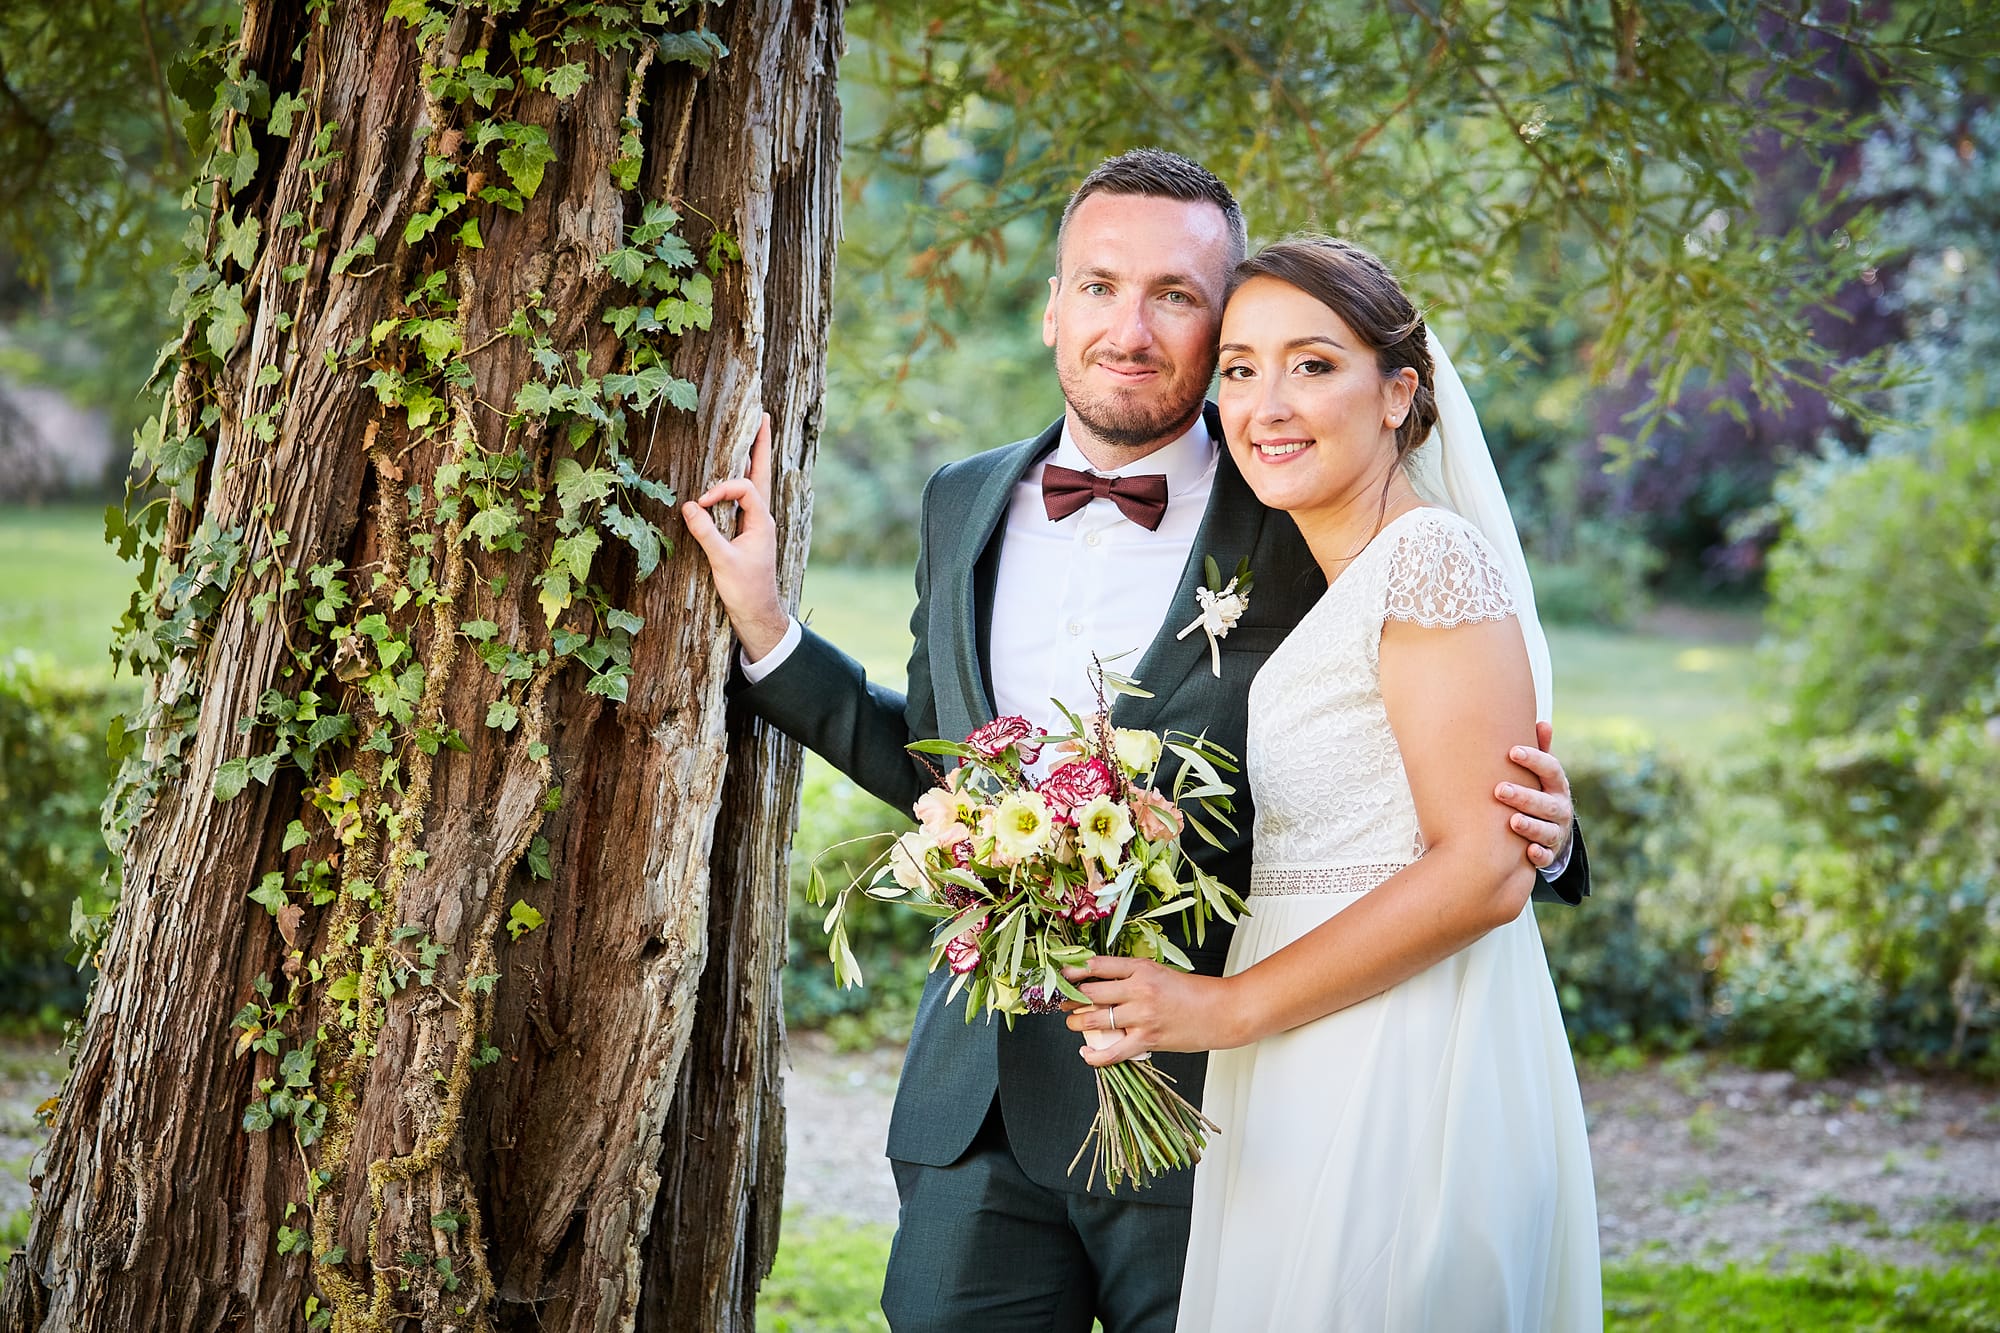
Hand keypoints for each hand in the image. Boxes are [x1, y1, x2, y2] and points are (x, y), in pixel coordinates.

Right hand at [681, 413, 790, 660]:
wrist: (758, 614)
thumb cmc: (745, 590)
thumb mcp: (722, 562)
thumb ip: (706, 533)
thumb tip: (689, 506)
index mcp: (762, 522)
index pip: (744, 489)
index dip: (722, 490)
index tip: (702, 503)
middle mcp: (763, 519)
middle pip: (762, 474)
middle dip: (761, 446)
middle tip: (765, 417)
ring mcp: (757, 526)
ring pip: (756, 485)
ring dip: (753, 460)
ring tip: (755, 434)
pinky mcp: (749, 534)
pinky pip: (746, 500)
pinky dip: (740, 482)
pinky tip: (735, 475)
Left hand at [1060, 957, 1245, 1066]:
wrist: (1223, 1012)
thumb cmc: (1194, 992)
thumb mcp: (1160, 972)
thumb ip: (1131, 975)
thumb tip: (1100, 982)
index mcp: (1141, 967)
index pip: (1096, 966)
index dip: (1073, 972)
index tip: (1062, 976)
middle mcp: (1139, 989)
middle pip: (1090, 993)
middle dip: (1070, 999)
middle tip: (1062, 1001)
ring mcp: (1142, 1016)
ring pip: (1095, 1020)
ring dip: (1076, 1023)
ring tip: (1072, 1023)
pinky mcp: (1148, 1040)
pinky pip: (1112, 1051)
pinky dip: (1094, 1055)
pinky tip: (1086, 1052)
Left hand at [1496, 719, 1572, 869]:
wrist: (1554, 832)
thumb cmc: (1539, 793)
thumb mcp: (1542, 774)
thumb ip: (1541, 751)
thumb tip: (1543, 722)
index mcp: (1556, 785)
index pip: (1551, 770)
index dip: (1534, 760)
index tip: (1513, 752)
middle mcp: (1560, 808)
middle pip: (1546, 803)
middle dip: (1524, 797)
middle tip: (1500, 790)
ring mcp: (1556, 832)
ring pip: (1547, 830)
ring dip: (1530, 826)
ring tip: (1513, 821)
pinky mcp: (1550, 853)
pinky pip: (1547, 857)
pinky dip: (1539, 855)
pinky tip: (1529, 851)